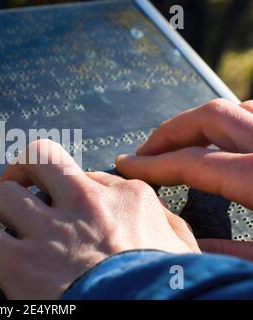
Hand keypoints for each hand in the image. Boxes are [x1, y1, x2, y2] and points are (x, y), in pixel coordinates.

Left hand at [0, 139, 198, 298]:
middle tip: (13, 182)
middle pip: (39, 164)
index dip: (69, 185)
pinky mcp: (17, 262)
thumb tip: (149, 210)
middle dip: (22, 170)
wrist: (152, 311)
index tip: (63, 197)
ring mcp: (45, 230)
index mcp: (121, 196)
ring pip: (1, 195)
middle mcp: (79, 202)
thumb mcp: (181, 245)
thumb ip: (164, 221)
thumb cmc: (171, 284)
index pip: (84, 175)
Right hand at [116, 98, 252, 260]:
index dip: (152, 163)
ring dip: (201, 122)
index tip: (127, 165)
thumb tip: (189, 247)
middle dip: (169, 132)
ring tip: (179, 142)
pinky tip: (223, 139)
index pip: (192, 161)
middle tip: (145, 151)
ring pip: (236, 108)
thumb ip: (227, 253)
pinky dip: (232, 120)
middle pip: (210, 117)